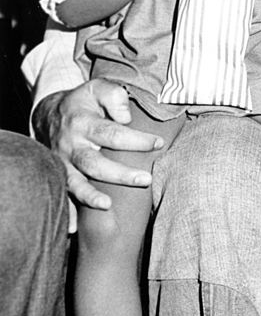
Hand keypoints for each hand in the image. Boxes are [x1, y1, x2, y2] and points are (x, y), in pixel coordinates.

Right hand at [32, 81, 163, 208]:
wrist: (48, 115)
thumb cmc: (83, 102)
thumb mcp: (97, 88)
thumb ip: (114, 96)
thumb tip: (126, 116)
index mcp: (83, 123)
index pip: (112, 133)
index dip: (135, 140)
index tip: (158, 143)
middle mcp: (71, 146)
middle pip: (94, 162)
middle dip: (119, 174)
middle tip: (146, 179)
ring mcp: (62, 164)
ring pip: (74, 183)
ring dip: (89, 196)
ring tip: (107, 205)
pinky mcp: (58, 176)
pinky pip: (61, 197)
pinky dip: (67, 213)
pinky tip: (74, 228)